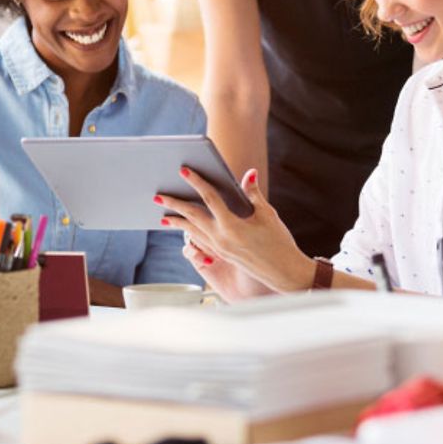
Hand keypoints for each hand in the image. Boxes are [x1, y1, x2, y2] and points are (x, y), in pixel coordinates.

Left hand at [158, 167, 312, 292]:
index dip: (196, 182)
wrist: (284, 272)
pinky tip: (184, 227)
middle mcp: (221, 239)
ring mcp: (220, 249)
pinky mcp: (221, 254)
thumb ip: (253, 194)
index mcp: (233, 227)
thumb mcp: (268, 215)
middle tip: (158, 195)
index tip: (183, 171)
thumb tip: (249, 173)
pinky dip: (190, 232)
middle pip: (192, 217)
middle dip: (174, 205)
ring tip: (164, 214)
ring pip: (193, 231)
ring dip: (178, 221)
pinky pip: (200, 240)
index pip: (210, 199)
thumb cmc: (279, 242)